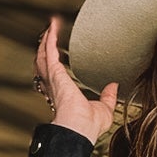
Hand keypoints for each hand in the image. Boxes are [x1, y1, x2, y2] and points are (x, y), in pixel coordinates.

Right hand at [34, 14, 117, 144]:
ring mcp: (53, 80)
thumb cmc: (88, 126)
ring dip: (46, 41)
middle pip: (44, 64)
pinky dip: (50, 39)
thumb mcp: (104, 108)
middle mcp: (55, 87)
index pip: (55, 75)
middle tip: (49, 35)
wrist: (81, 129)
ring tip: (51, 28)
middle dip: (46, 49)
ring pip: (43, 56)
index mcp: (65, 95)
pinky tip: (53, 28)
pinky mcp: (56, 73)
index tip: (57, 53)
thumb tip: (114, 86)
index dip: (54, 63)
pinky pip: (49, 52)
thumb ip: (108, 97)